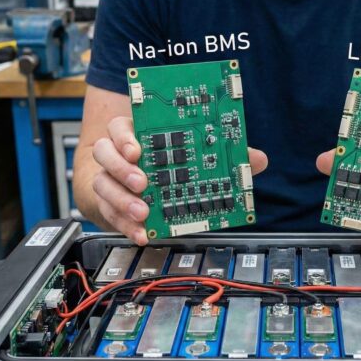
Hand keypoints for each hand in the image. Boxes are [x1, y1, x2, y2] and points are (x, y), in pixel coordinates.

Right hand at [92, 116, 267, 245]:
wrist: (128, 186)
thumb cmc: (162, 166)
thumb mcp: (189, 156)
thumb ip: (223, 155)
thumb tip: (257, 159)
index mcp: (134, 135)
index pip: (120, 127)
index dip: (125, 137)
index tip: (138, 149)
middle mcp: (116, 156)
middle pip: (105, 153)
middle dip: (123, 169)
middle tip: (143, 182)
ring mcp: (109, 181)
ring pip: (103, 185)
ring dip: (122, 200)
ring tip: (143, 212)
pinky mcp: (107, 205)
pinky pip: (109, 215)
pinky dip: (125, 226)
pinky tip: (143, 233)